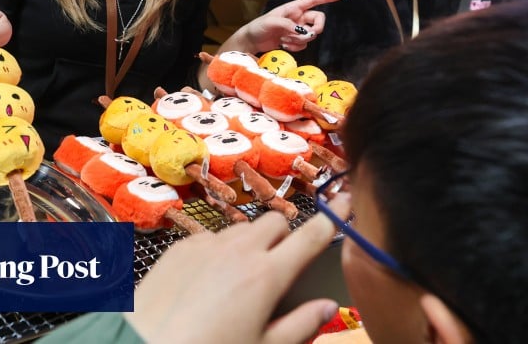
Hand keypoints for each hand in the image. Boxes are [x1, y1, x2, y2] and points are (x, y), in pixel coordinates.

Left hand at [125, 194, 350, 343]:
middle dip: (286, 238)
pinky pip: (211, 238)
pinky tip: (209, 282)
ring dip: (252, 244)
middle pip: (277, 223)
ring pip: (243, 229)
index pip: (311, 236)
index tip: (347, 202)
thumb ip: (301, 325)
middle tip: (281, 269)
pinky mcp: (180, 248)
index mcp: (267, 275)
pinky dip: (219, 251)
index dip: (334, 217)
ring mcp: (207, 245)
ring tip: (242, 280)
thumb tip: (329, 307)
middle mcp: (239, 250)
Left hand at [235, 0, 345, 53]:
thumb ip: (289, 26)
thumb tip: (304, 33)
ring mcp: (296, 29)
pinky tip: (284, 46)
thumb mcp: (272, 23)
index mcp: (293, 8)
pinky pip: (304, 44)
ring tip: (284, 40)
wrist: (251, 40)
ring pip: (310, 35)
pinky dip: (296, 47)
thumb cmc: (259, 27)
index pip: (314, 0)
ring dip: (299, 40)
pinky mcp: (293, 40)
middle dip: (317, 29)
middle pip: (318, 20)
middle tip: (308, 35)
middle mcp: (297, 17)